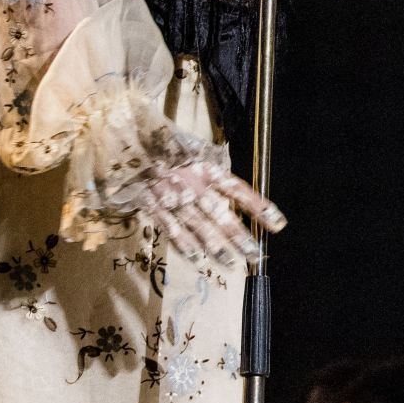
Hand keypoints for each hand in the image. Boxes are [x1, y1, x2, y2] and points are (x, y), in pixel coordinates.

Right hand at [144, 147, 285, 265]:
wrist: (126, 139)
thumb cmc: (164, 145)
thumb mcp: (192, 149)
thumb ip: (211, 170)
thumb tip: (231, 190)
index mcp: (205, 167)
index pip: (238, 189)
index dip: (258, 206)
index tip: (277, 224)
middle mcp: (192, 183)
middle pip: (220, 213)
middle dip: (239, 236)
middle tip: (255, 254)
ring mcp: (172, 196)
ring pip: (198, 225)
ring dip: (217, 246)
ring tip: (234, 264)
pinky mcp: (153, 206)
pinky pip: (171, 229)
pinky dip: (185, 245)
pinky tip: (198, 260)